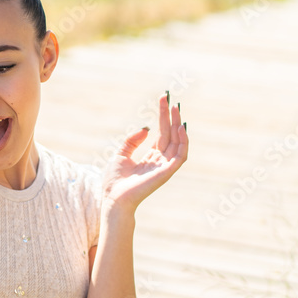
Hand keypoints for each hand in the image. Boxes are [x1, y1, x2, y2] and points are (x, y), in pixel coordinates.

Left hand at [101, 93, 187, 213]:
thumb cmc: (115, 181)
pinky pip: (181, 155)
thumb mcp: (121, 154)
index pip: (161, 133)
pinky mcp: (167, 172)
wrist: (114, 198)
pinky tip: (180, 128)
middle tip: (170, 99)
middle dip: (171, 117)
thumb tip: (146, 128)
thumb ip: (132, 141)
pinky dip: (183, 142)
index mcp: (150, 157)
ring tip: (175, 109)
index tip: (163, 99)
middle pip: (169, 135)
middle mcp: (160, 160)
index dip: (163, 117)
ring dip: (178, 126)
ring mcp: (164, 166)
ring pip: (178, 143)